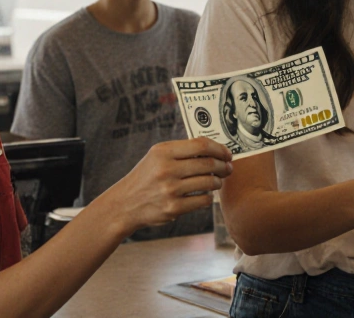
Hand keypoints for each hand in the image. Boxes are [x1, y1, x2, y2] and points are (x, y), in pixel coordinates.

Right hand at [97, 137, 232, 235]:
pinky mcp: (173, 209)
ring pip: (209, 182)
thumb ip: (182, 151)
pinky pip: (203, 201)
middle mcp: (166, 169)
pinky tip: (205, 195)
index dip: (220, 149)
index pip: (201, 145)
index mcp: (163, 152)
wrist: (125, 204)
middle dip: (223, 166)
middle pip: (208, 163)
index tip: (227, 153)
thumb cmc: (146, 177)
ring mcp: (170, 190)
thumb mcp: (157, 156)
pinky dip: (209, 197)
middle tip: (228, 168)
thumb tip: (216, 149)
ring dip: (218, 182)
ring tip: (217, 181)